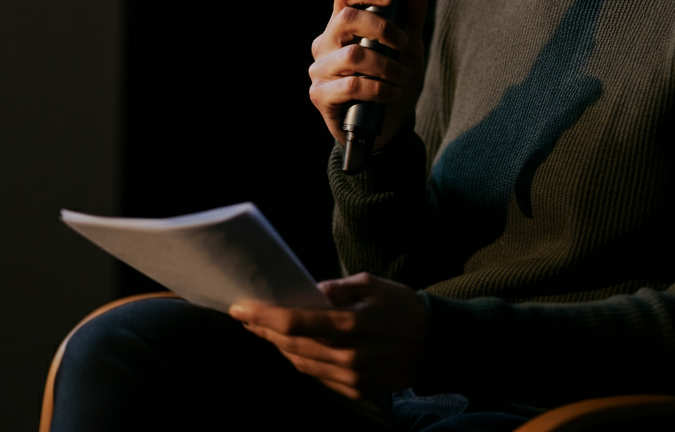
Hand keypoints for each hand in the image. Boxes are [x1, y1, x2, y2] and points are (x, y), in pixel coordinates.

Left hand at [229, 272, 427, 399]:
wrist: (434, 342)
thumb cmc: (402, 305)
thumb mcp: (371, 283)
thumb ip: (336, 289)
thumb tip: (307, 292)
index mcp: (352, 324)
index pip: (296, 322)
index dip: (264, 316)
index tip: (240, 308)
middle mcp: (348, 356)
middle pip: (292, 346)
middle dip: (265, 331)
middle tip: (247, 317)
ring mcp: (351, 378)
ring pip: (301, 364)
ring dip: (280, 348)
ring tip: (265, 331)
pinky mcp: (356, 391)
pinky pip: (318, 376)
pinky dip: (302, 361)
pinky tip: (294, 348)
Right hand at [309, 0, 428, 149]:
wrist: (388, 126)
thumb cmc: (393, 81)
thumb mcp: (409, 50)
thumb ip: (412, 20)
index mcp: (344, 25)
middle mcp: (326, 43)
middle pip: (347, 19)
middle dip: (383, 28)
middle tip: (403, 43)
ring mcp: (320, 69)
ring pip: (353, 55)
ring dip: (386, 66)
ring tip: (403, 77)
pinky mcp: (320, 95)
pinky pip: (351, 85)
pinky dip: (379, 88)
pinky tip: (393, 93)